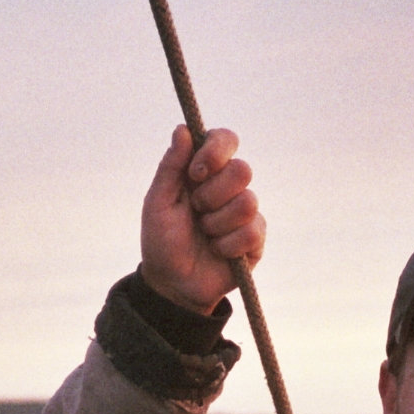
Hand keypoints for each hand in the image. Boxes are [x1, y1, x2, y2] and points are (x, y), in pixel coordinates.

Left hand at [140, 124, 265, 315]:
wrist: (173, 284)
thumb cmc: (162, 241)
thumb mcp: (158, 203)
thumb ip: (170, 166)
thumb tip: (183, 129)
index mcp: (204, 170)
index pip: (225, 139)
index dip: (215, 152)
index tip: (195, 173)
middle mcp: (228, 186)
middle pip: (242, 170)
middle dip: (212, 196)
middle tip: (196, 211)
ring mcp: (245, 212)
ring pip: (247, 202)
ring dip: (217, 223)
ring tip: (205, 234)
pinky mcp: (255, 238)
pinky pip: (252, 231)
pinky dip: (227, 245)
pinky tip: (217, 251)